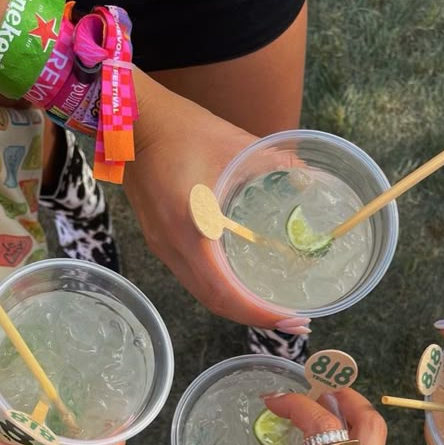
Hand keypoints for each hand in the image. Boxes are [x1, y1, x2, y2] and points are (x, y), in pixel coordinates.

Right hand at [124, 70, 301, 330]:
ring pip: (203, 294)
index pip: (224, 291)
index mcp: (190, 227)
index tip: (293, 319)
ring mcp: (163, 247)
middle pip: (215, 302)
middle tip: (295, 322)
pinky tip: (245, 286)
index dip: (259, 312)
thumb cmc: (182, 129)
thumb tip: (312, 180)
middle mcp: (173, 247)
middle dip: (255, 318)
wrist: (131, 121)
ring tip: (275, 311)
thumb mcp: (237, 144)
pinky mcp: (161, 242)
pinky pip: (194, 279)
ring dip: (238, 308)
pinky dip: (222, 291)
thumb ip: (278, 163)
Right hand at [195, 388, 386, 444]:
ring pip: (375, 437)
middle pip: (368, 423)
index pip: (325, 431)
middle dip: (341, 396)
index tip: (270, 401)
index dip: (298, 406)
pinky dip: (347, 435)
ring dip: (349, 413)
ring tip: (315, 404)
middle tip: (308, 386)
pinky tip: (318, 441)